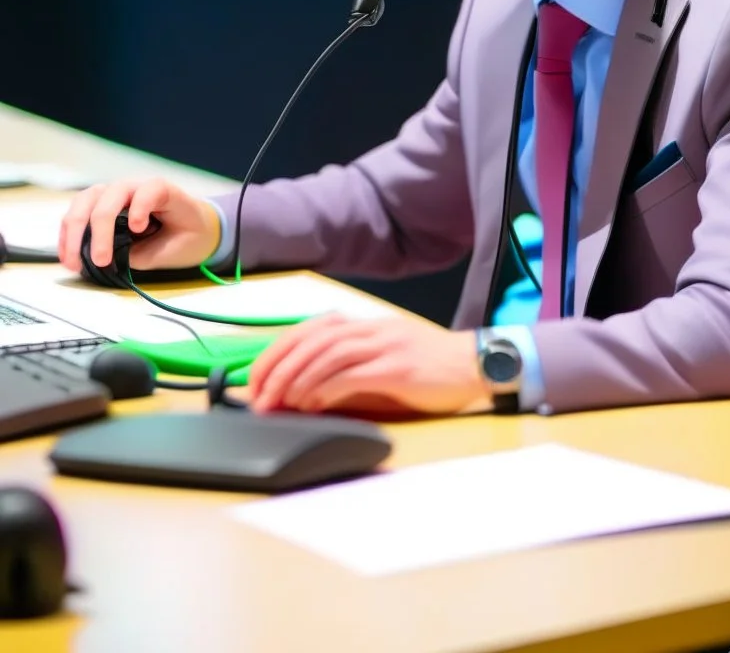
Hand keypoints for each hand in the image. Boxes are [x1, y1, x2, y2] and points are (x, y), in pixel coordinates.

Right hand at [58, 178, 220, 273]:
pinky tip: (68, 257)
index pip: (150, 189)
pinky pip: (78, 213)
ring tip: (73, 263)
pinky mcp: (100, 205)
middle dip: (100, 228)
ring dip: (75, 232)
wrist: (193, 226)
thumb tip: (113, 256)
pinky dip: (69, 234)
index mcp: (163, 191)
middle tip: (99, 261)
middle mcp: (135, 186)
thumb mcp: (179, 247)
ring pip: (85, 200)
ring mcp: (114, 193)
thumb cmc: (189, 233)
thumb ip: (145, 251)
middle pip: (109, 195)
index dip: (140, 205)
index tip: (138, 229)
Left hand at [247, 313, 489, 417]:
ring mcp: (385, 345)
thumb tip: (304, 394)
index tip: (255, 377)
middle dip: (278, 367)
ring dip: (296, 379)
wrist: (474, 365)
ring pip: (328, 354)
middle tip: (257, 396)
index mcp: (365, 325)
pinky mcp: (398, 368)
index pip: (309, 329)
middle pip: (312, 339)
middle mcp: (371, 329)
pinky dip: (326, 388)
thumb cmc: (428, 368)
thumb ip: (349, 370)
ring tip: (278, 403)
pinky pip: (353, 373)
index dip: (277, 351)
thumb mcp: (383, 362)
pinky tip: (311, 404)